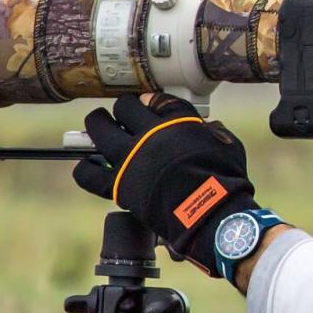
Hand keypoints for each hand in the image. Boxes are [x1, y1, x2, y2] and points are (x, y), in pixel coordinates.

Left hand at [72, 94, 257, 276]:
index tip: (151, 108)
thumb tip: (207, 130)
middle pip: (123, 107)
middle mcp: (148, 134)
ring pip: (98, 129)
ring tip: (100, 128)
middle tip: (124, 117)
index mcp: (176, 120)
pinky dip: (85, 168)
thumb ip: (212, 132)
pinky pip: (88, 173)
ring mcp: (129, 159)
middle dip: (124, 110)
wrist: (211, 213)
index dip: (153, 102)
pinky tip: (88, 164)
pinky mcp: (119, 186)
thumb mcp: (228, 145)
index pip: (156, 98)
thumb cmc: (225, 180)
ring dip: (98, 125)